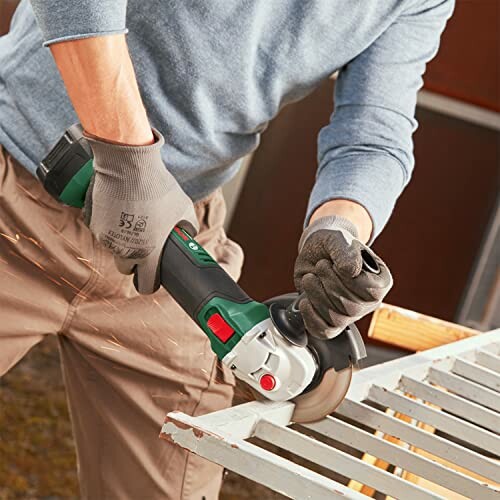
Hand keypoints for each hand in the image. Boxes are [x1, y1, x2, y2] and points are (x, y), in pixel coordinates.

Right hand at [84, 129, 198, 293]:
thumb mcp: (184, 209)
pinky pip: (105, 233)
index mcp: (149, 253)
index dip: (151, 283)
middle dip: (135, 262)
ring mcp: (108, 239)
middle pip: (127, 269)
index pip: (146, 285)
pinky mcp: (95, 225)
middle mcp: (126, 251)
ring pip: (115, 250)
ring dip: (123, 243)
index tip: (153, 277)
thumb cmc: (158, 188)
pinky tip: (122, 210)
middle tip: (145, 245)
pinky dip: (112, 227)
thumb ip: (188, 228)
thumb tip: (188, 234)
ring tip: (135, 220)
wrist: (128, 166)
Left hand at [294, 215, 391, 337]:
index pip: (370, 291)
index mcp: (380, 281)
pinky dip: (311, 317)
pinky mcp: (332, 321)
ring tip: (310, 278)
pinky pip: (324, 331)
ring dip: (317, 296)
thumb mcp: (338, 239)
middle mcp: (369, 301)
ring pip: (337, 319)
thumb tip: (351, 272)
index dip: (348, 279)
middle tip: (320, 266)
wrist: (316, 251)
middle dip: (329, 284)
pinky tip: (305, 300)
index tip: (335, 264)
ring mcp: (351, 314)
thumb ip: (346, 252)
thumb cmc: (333, 244)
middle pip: (352, 308)